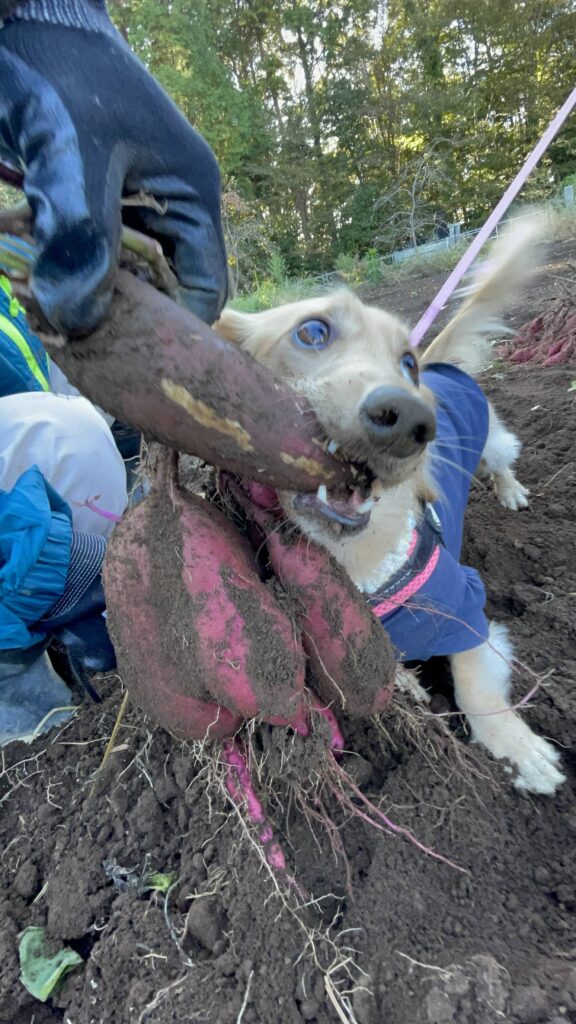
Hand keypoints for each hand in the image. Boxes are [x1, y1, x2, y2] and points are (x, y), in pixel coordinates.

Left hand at [0, 19, 227, 333]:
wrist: (25, 20)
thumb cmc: (63, 80)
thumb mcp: (73, 164)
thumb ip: (82, 244)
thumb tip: (80, 322)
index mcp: (194, 196)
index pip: (205, 288)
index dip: (176, 328)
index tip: (133, 353)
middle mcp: (174, 205)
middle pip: (167, 288)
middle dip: (131, 314)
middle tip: (85, 336)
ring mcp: (137, 202)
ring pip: (128, 274)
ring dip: (95, 292)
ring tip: (58, 309)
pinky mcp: (100, 199)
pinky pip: (97, 253)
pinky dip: (72, 270)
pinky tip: (44, 279)